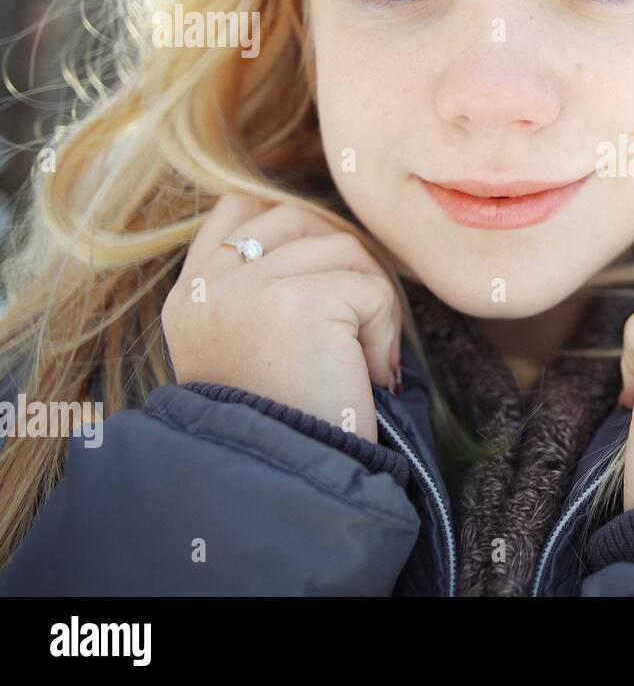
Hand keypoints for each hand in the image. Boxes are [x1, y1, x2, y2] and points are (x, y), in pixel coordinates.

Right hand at [161, 192, 402, 442]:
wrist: (290, 484)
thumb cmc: (290, 422)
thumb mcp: (251, 346)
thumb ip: (265, 283)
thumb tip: (326, 232)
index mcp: (190, 296)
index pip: (240, 207)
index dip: (293, 229)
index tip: (318, 285)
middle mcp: (207, 288)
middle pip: (302, 219)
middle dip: (341, 269)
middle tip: (345, 340)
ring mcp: (245, 289)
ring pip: (344, 248)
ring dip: (368, 305)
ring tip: (352, 363)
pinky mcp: (295, 302)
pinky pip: (372, 288)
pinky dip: (384, 333)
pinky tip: (365, 376)